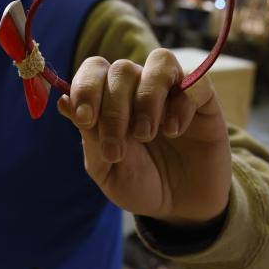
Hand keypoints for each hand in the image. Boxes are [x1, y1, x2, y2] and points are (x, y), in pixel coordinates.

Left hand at [57, 48, 231, 224]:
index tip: (84, 119)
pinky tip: (174, 130)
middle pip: (122, 69)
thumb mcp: (107, 170)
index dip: (85, 88)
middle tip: (116, 148)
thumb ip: (89, 138)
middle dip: (113, 109)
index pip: (94, 70)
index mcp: (109, 99)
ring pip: (159, 61)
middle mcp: (140, 87)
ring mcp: (173, 91)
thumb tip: (63, 101)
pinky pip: (196, 81)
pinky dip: (182, 103)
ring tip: (146, 135)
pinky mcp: (204, 101)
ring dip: (146, 98)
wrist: (182, 207)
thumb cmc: (140, 183)